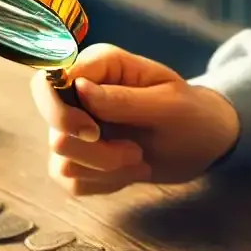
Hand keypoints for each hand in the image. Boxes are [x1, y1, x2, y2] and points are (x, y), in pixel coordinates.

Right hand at [30, 43, 240, 195]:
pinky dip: (103, 184)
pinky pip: (70, 181)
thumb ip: (123, 98)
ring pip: (62, 161)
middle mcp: (79, 93)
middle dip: (95, 152)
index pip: (48, 82)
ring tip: (138, 160)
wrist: (202, 144)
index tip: (96, 133)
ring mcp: (76, 127)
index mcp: (100, 66)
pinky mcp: (79, 157)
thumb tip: (79, 88)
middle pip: (54, 129)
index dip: (62, 113)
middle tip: (133, 152)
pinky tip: (129, 172)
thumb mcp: (168, 105)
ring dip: (105, 170)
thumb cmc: (192, 115)